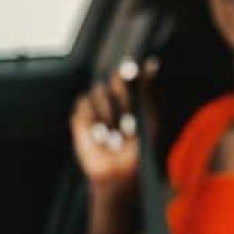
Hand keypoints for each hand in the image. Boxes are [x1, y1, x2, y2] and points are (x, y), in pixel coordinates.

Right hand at [69, 58, 157, 200]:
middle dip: (122, 98)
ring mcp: (96, 106)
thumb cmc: (140, 146)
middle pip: (114, 81)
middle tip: (129, 120)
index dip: (129, 70)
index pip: (128, 72)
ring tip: (115, 135)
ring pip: (98, 91)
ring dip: (109, 113)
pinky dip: (92, 119)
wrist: (119, 171)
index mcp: (132, 94)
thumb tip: (153, 62)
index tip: (131, 69)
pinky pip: (83, 104)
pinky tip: (100, 136)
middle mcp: (113, 97)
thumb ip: (149, 89)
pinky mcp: (80, 117)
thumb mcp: (149, 116)